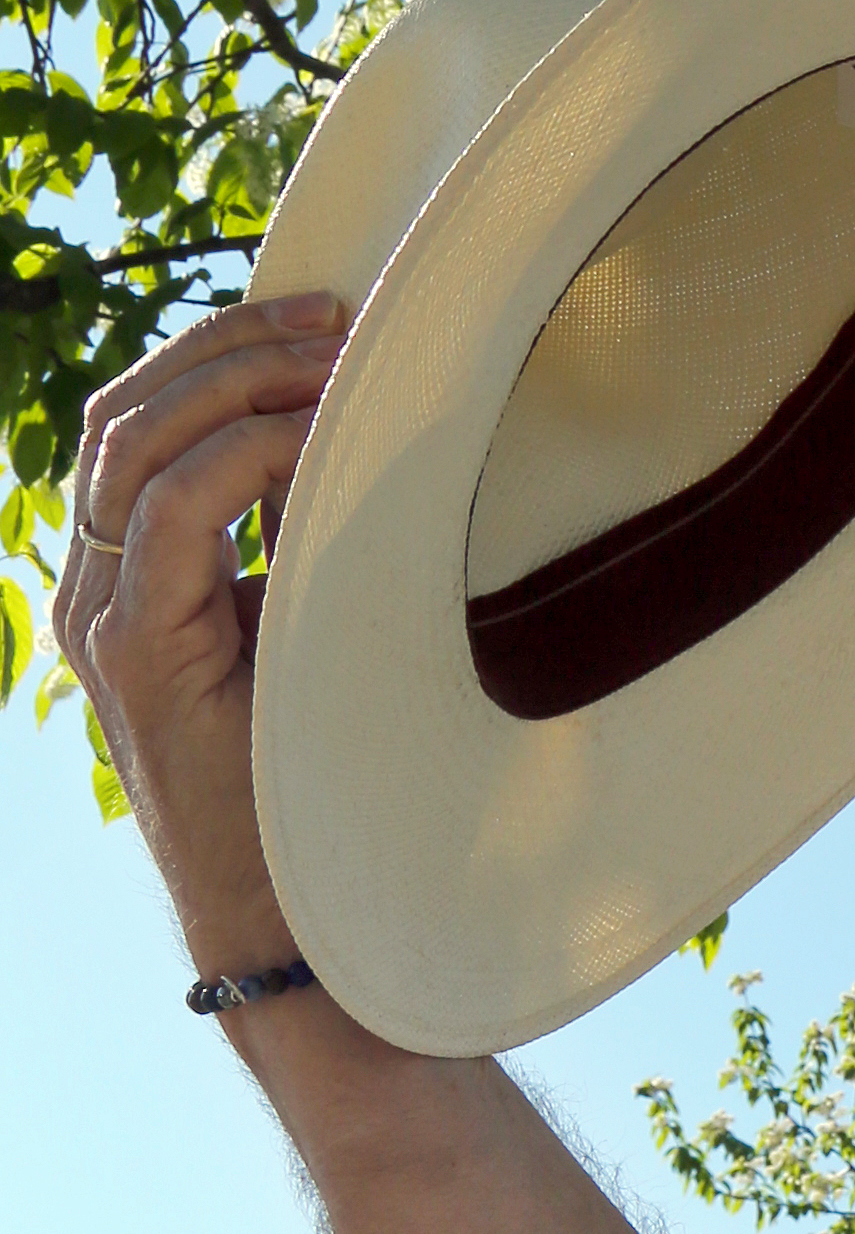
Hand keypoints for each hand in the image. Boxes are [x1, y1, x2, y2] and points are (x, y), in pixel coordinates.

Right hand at [52, 288, 345, 979]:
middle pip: (126, 412)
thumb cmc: (335, 784)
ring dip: (242, 385)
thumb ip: (313, 548)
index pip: (140, 422)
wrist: (298, 920)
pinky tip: (323, 439)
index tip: (328, 318)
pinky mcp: (138, 655)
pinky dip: (246, 458)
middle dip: (231, 345)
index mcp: (132, 577)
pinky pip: (169, 515)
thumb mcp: (325, 632)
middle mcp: (97, 589)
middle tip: (340, 314)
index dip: (222, 353)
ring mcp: (104, 621)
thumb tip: (378, 447)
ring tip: (342, 358)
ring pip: (132, 446)